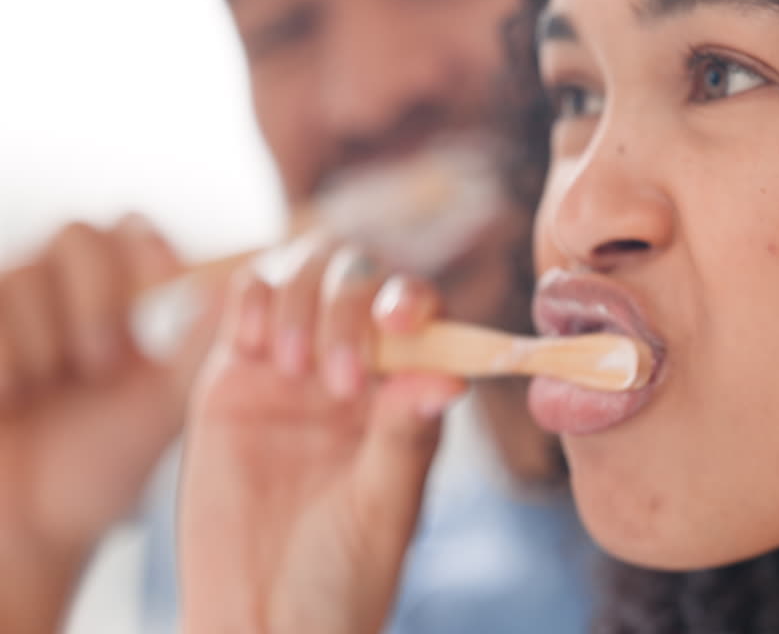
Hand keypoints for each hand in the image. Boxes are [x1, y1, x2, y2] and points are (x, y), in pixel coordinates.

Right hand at [0, 215, 208, 632]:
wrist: (28, 526)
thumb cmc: (98, 469)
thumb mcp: (163, 403)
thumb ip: (198, 345)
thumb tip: (244, 283)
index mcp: (111, 303)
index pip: (129, 229)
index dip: (144, 240)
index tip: (165, 272)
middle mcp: (53, 293)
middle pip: (79, 234)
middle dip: (97, 297)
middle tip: (103, 363)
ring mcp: (2, 310)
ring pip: (25, 274)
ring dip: (48, 340)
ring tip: (50, 393)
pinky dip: (6, 358)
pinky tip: (11, 400)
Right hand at [180, 243, 465, 633]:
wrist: (261, 618)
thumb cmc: (340, 575)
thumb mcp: (383, 507)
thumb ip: (406, 437)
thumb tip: (451, 378)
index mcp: (407, 392)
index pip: (421, 313)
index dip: (412, 300)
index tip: (399, 323)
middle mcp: (356, 367)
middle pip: (360, 278)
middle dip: (351, 306)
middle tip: (340, 381)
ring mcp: (294, 366)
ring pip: (305, 272)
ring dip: (304, 301)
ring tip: (295, 372)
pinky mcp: (235, 374)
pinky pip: (249, 299)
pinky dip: (257, 297)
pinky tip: (258, 345)